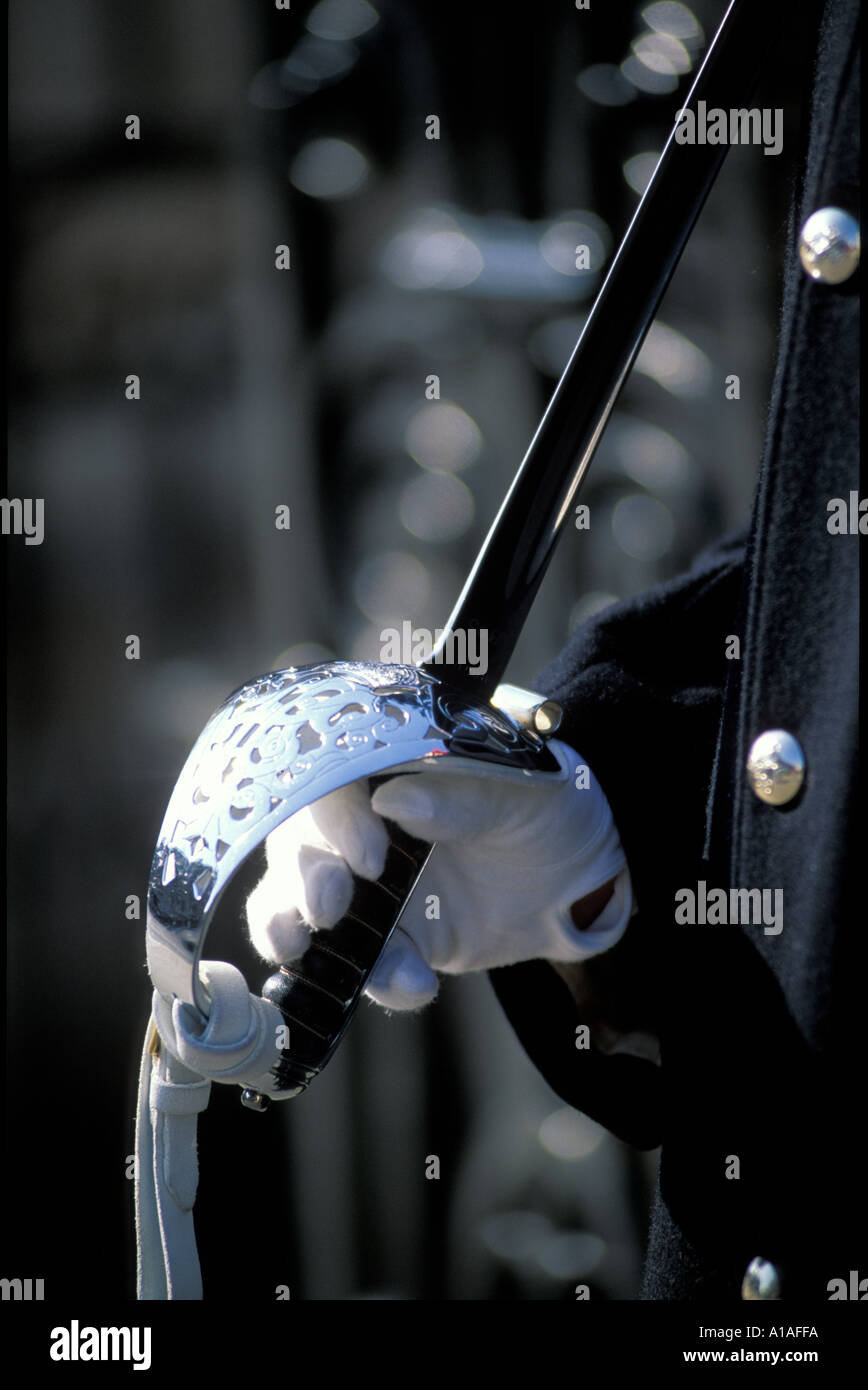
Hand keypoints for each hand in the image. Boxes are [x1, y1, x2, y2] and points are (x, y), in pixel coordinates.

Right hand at [246, 740, 632, 1009]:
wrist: (579, 873)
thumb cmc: (544, 806)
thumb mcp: (520, 793)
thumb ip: (463, 799)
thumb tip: (397, 801)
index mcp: (383, 768)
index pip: (332, 779)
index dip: (333, 816)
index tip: (370, 854)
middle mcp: (357, 823)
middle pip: (298, 842)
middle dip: (302, 876)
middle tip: (329, 907)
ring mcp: (364, 885)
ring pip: (298, 904)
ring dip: (289, 927)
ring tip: (300, 950)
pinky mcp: (388, 937)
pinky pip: (362, 963)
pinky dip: (379, 979)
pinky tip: (418, 985)